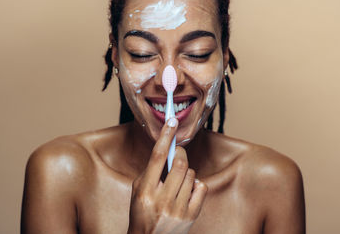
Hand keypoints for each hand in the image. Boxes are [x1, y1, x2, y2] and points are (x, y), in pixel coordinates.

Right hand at [127, 118, 207, 233]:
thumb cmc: (142, 213)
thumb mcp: (138, 191)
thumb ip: (151, 172)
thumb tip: (167, 150)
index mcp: (145, 191)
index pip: (156, 157)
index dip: (166, 136)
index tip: (172, 121)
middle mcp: (161, 200)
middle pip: (179, 164)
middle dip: (180, 153)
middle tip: (178, 153)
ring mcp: (177, 210)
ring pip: (191, 175)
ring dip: (186, 172)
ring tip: (178, 181)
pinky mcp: (190, 217)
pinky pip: (201, 187)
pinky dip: (196, 184)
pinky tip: (188, 190)